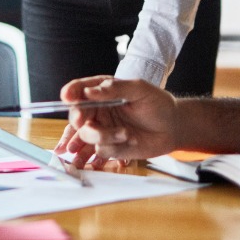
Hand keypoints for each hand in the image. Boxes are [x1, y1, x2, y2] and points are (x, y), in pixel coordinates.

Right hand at [61, 75, 179, 162]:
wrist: (173, 128)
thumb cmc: (157, 103)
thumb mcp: (139, 89)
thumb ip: (114, 88)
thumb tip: (90, 92)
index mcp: (102, 91)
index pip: (79, 90)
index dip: (70, 93)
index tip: (67, 97)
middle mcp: (98, 110)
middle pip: (77, 116)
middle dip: (79, 121)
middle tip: (83, 123)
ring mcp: (102, 129)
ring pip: (86, 136)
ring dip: (103, 136)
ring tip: (125, 134)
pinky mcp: (110, 147)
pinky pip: (100, 150)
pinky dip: (114, 148)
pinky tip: (130, 142)